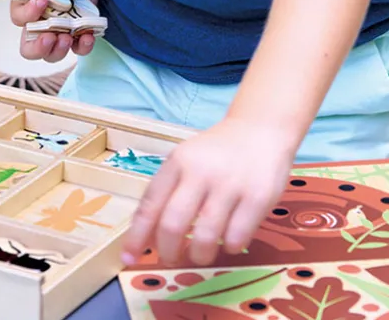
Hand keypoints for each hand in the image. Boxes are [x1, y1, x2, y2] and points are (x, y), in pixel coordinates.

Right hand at [10, 0, 101, 62]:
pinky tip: (89, 36)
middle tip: (50, 37)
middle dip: (38, 48)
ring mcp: (60, 24)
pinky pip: (79, 46)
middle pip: (29, 46)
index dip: (28, 14)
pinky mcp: (80, 25)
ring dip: (59, 51)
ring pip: (52, 52)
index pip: (19, 17)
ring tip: (69, 38)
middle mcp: (39, 17)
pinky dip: (83, 46)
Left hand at [121, 118, 295, 267]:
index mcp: (178, 161)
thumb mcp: (187, 161)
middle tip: (171, 259)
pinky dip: (229, 247)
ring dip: (199, 256)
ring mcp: (230, 184)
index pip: (150, 203)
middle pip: (173, 224)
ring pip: (204, 237)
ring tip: (201, 254)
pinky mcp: (257, 197)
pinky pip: (236, 238)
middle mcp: (201, 171)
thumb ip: (167, 194)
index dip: (137, 235)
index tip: (129, 257)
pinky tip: (229, 239)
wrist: (260, 130)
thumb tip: (145, 238)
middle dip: (168, 252)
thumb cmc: (217, 153)